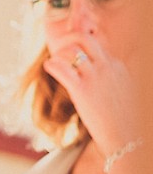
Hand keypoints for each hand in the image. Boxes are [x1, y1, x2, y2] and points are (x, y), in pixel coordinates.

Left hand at [43, 32, 138, 163]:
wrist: (125, 135)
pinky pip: (64, 69)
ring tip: (53, 58)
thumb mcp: (124, 94)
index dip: (84, 48)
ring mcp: (95, 76)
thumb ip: (114, 83)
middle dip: (71, 38)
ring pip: (73, 51)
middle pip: (86, 39)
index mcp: (117, 66)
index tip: (74, 53)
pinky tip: (48, 65)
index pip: (98, 47)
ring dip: (60, 52)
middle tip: (61, 46)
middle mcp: (107, 66)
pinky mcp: (83, 89)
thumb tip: (107, 87)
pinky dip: (53, 65)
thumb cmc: (124, 120)